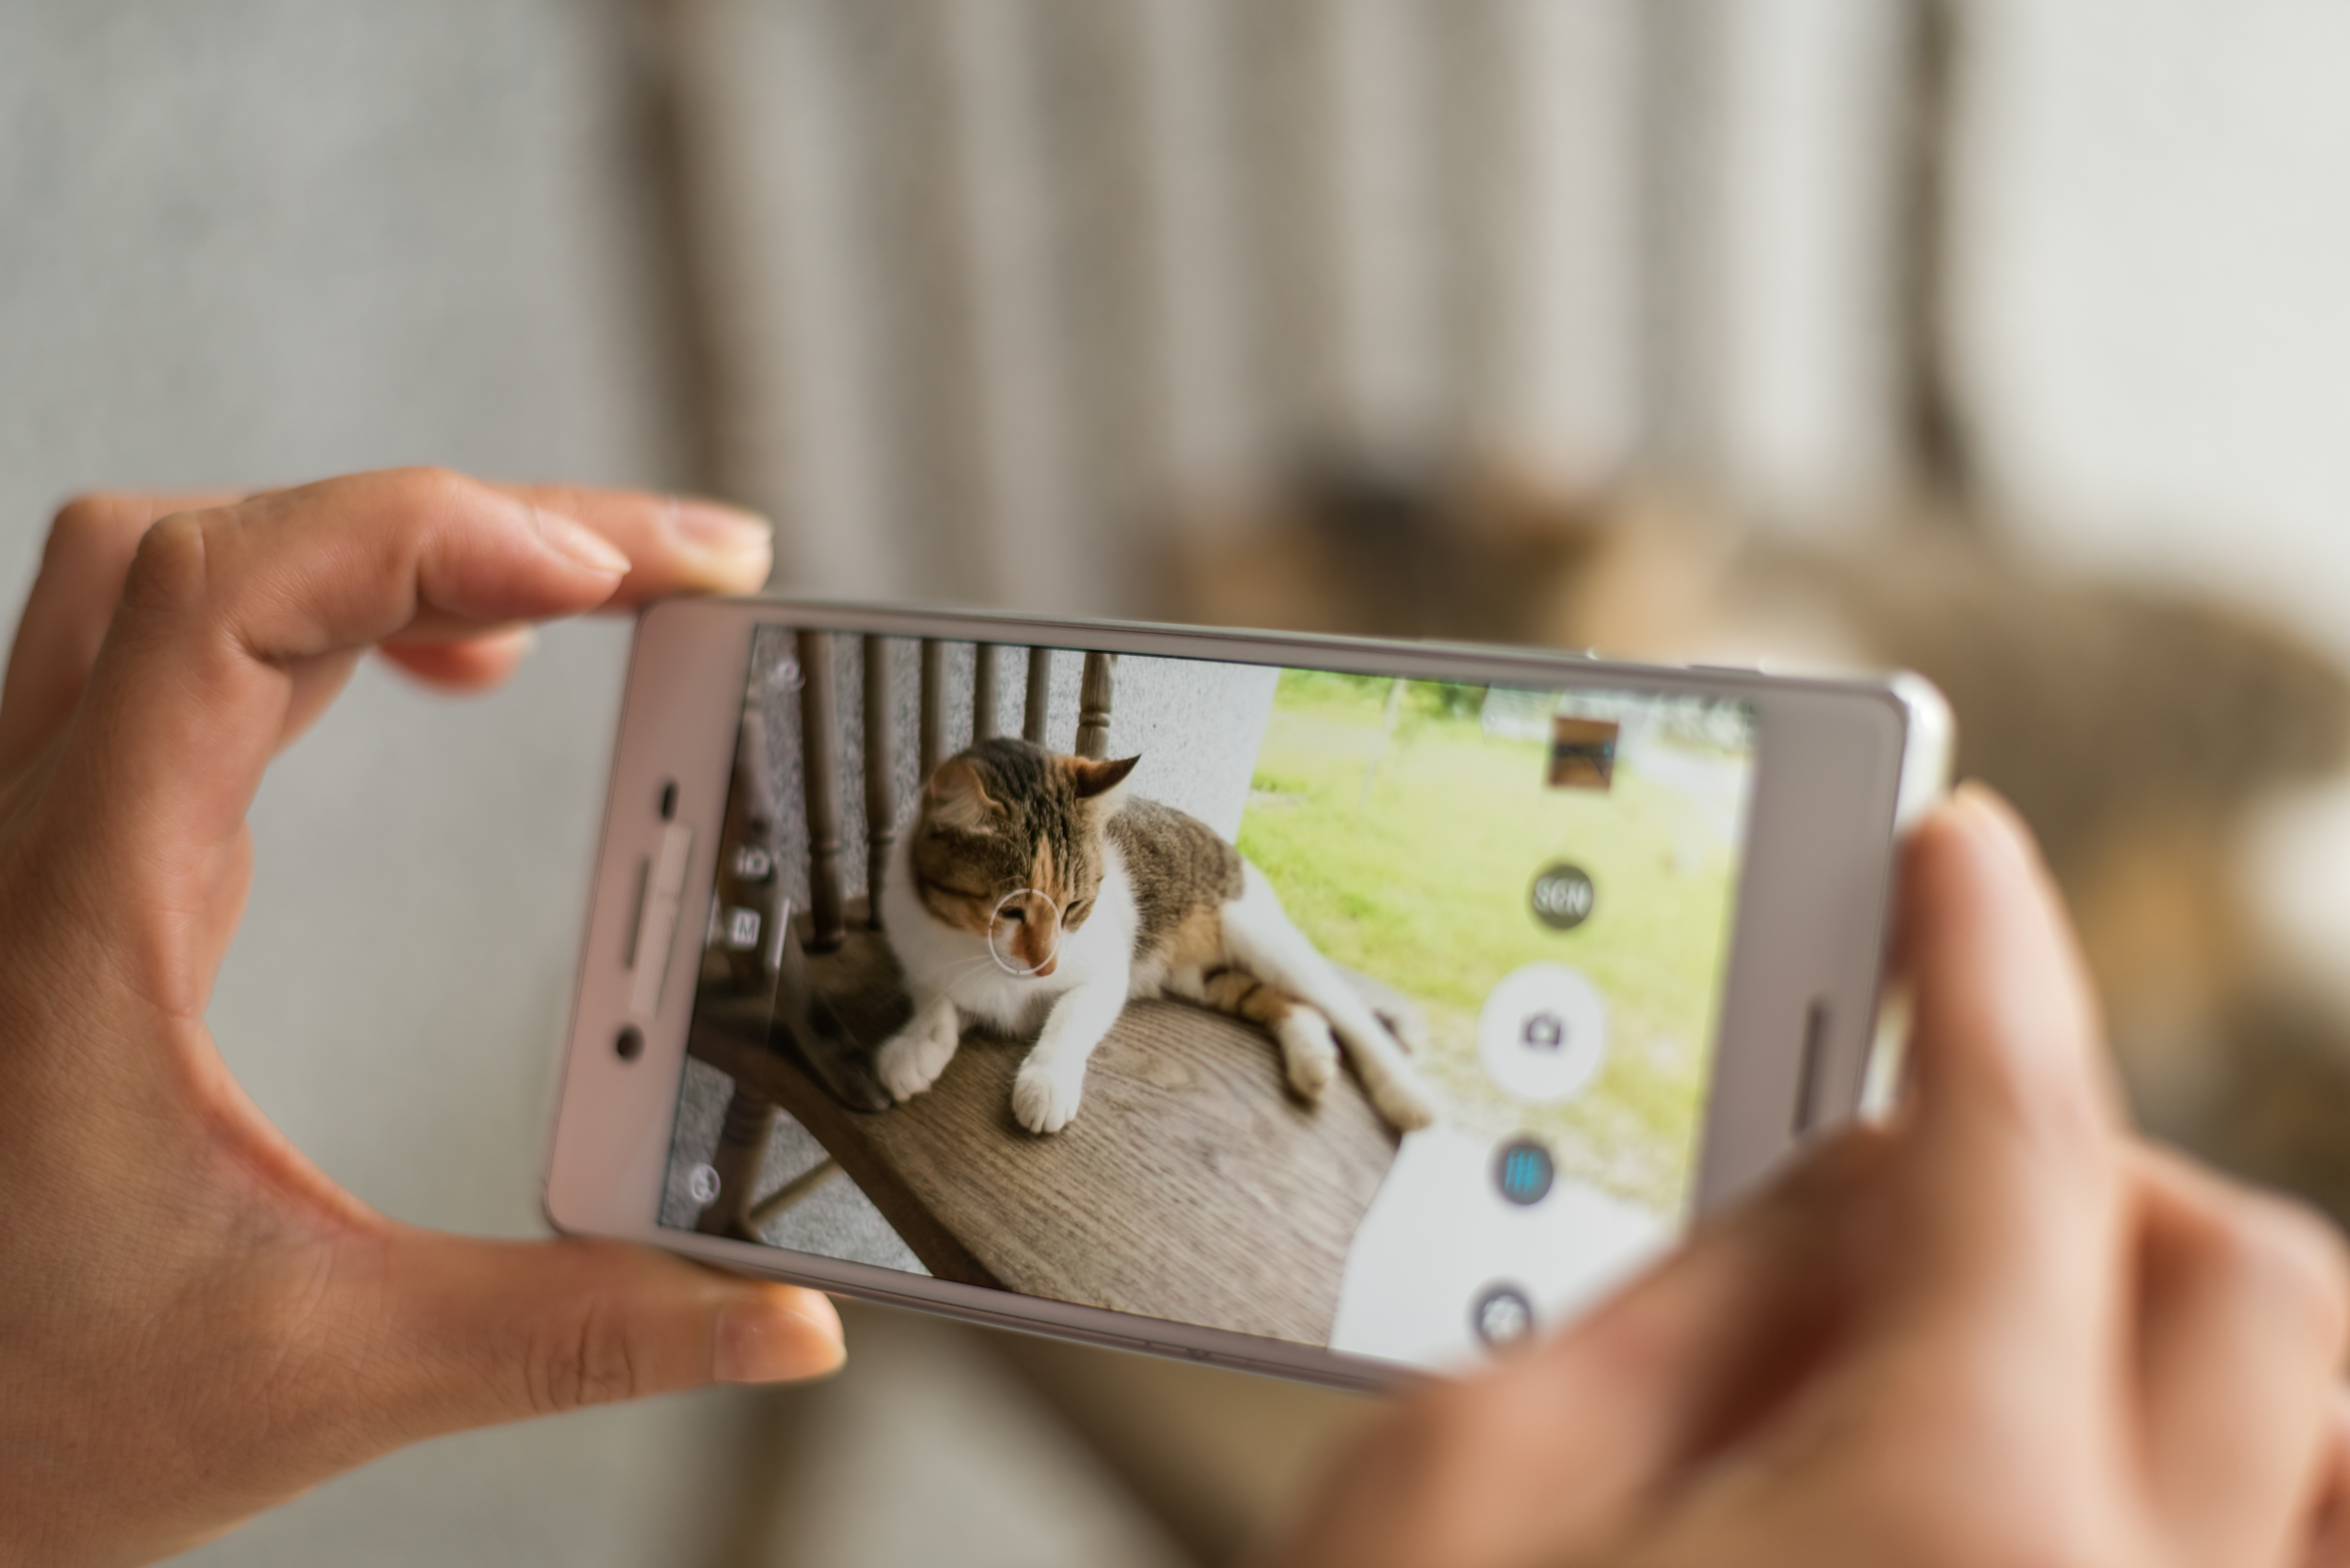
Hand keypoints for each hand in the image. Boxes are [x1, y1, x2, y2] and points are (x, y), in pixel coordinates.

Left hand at [0, 470, 845, 1566]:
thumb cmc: (23, 1422)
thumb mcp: (325, 1374)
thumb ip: (575, 1335)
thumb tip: (784, 1318)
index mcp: (79, 921)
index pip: (227, 604)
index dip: (429, 538)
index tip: (608, 575)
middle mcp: (33, 839)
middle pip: (237, 546)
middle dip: (473, 523)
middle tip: (669, 569)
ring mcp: (34, 834)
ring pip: (193, 572)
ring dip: (394, 549)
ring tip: (579, 593)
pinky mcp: (65, 856)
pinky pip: (185, 644)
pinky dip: (336, 611)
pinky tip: (445, 667)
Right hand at [1268, 788, 2349, 1567]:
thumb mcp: (1463, 1495)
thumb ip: (1674, 1300)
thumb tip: (1836, 1177)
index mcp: (1947, 1528)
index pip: (2019, 1145)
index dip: (1982, 963)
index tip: (1960, 856)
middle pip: (2256, 1285)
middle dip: (2108, 1157)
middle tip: (1949, 1140)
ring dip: (2250, 1338)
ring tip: (2090, 1310)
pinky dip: (2264, 1490)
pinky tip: (2155, 1475)